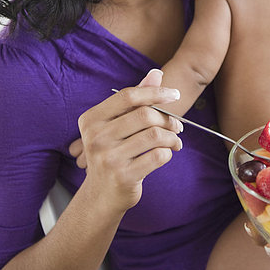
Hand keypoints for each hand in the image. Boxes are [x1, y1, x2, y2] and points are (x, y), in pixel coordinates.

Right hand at [69, 69, 183, 213]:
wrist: (100, 196)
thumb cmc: (112, 153)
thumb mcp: (116, 125)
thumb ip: (136, 99)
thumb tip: (156, 73)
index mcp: (91, 119)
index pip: (128, 95)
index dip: (155, 92)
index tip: (175, 94)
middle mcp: (96, 137)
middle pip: (144, 115)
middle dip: (168, 119)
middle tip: (178, 126)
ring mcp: (108, 158)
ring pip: (154, 135)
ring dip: (172, 137)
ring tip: (176, 141)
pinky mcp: (123, 176)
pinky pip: (158, 156)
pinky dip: (168, 153)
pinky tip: (167, 154)